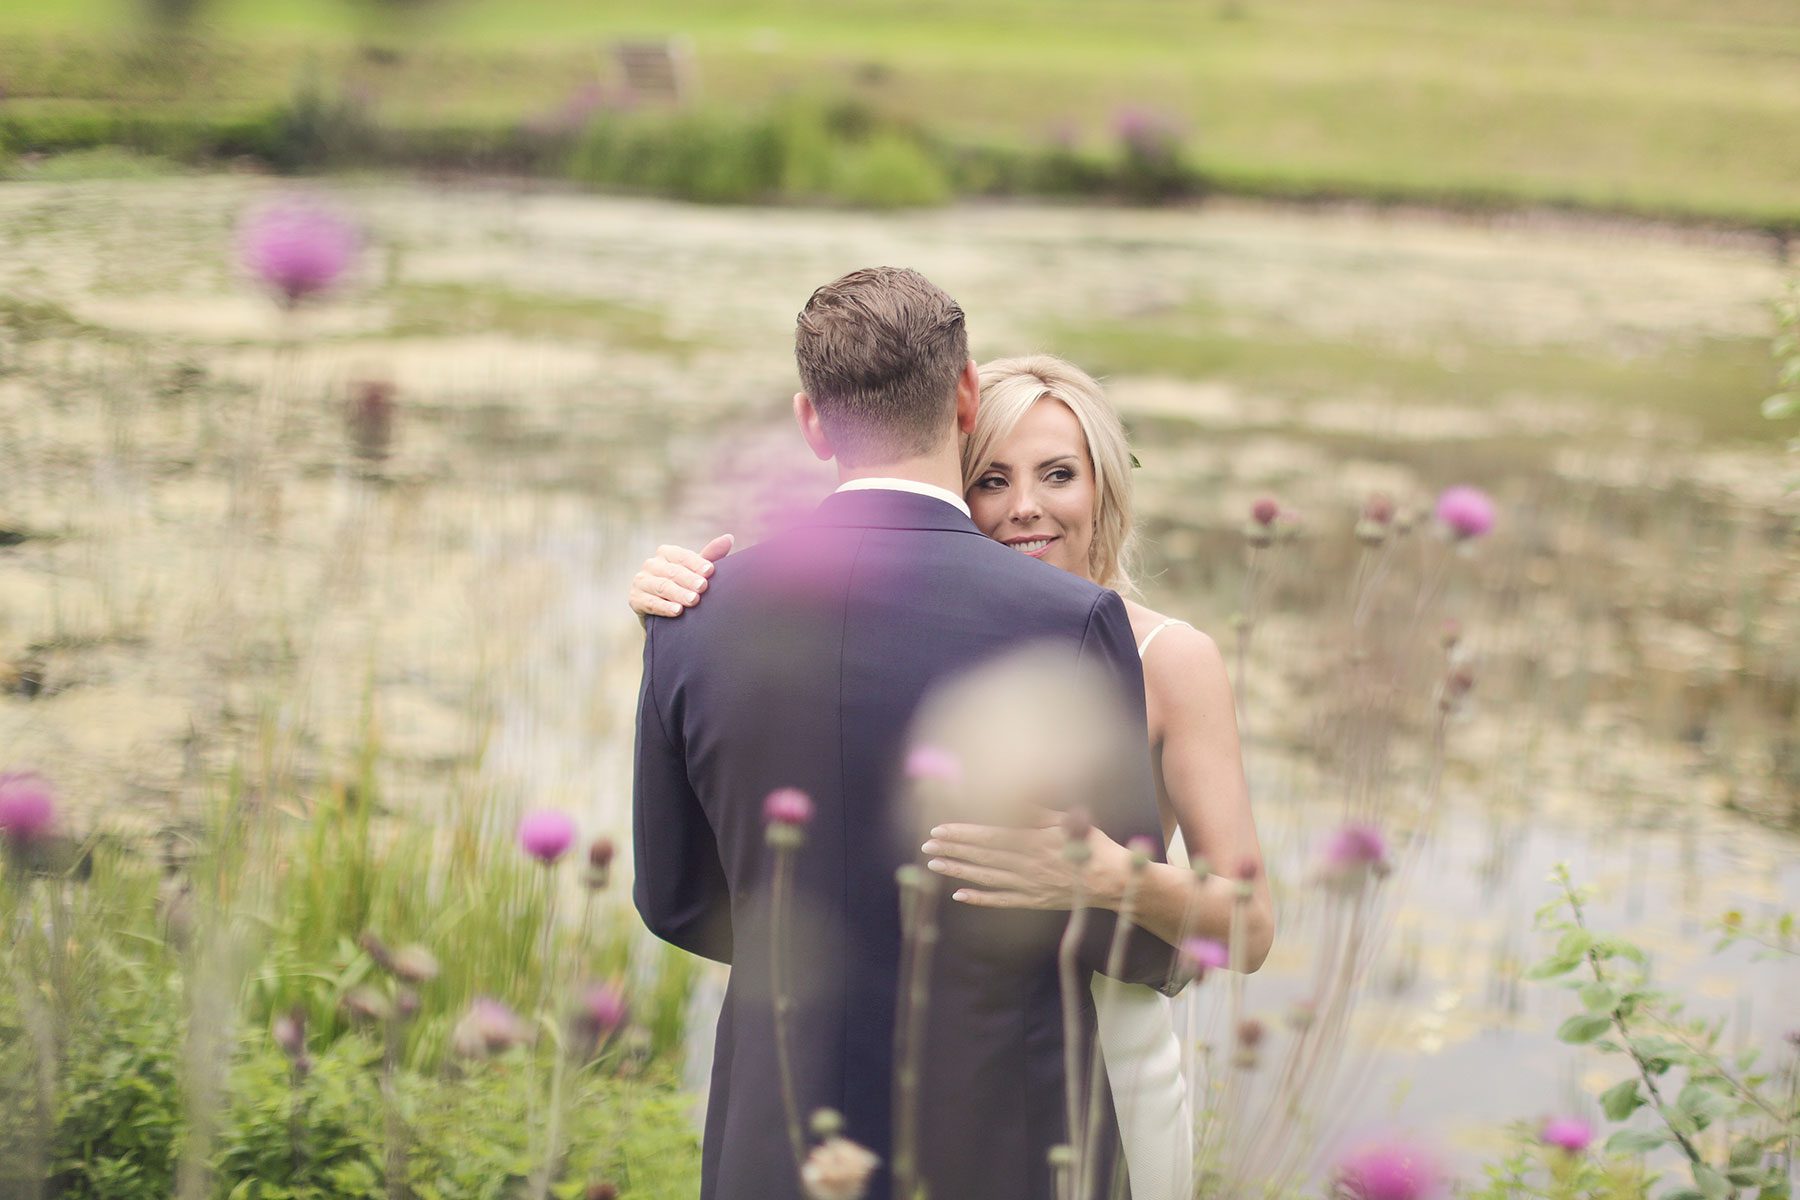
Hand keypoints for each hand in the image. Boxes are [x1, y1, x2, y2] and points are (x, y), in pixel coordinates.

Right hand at [629, 534, 733, 617]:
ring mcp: (641, 581)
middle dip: (689, 580)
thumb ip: (710, 556)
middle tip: (703, 588)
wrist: (664, 614)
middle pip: (672, 571)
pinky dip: (664, 607)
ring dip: (678, 594)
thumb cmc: (684, 586)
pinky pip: (650, 602)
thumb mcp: (696, 572)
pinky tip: (677, 611)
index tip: (710, 571)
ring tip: (693, 601)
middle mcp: (651, 564)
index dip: (696, 563)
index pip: (682, 556)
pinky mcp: (634, 598)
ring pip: (662, 586)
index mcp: (666, 553)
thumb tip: (729, 538)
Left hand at [921, 813, 1129, 910]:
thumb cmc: (1091, 844)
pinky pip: (1001, 901)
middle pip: (983, 856)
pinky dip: (979, 899)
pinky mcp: (1033, 901)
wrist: (1113, 881)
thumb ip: (1037, 810)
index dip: (962, 833)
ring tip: (934, 866)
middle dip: (952, 850)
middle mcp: (1028, 864)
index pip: (990, 836)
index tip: (939, 829)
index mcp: (1035, 841)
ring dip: (958, 872)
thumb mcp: (1067, 819)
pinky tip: (959, 896)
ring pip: (987, 878)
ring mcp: (1029, 885)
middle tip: (926, 846)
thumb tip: (1012, 794)